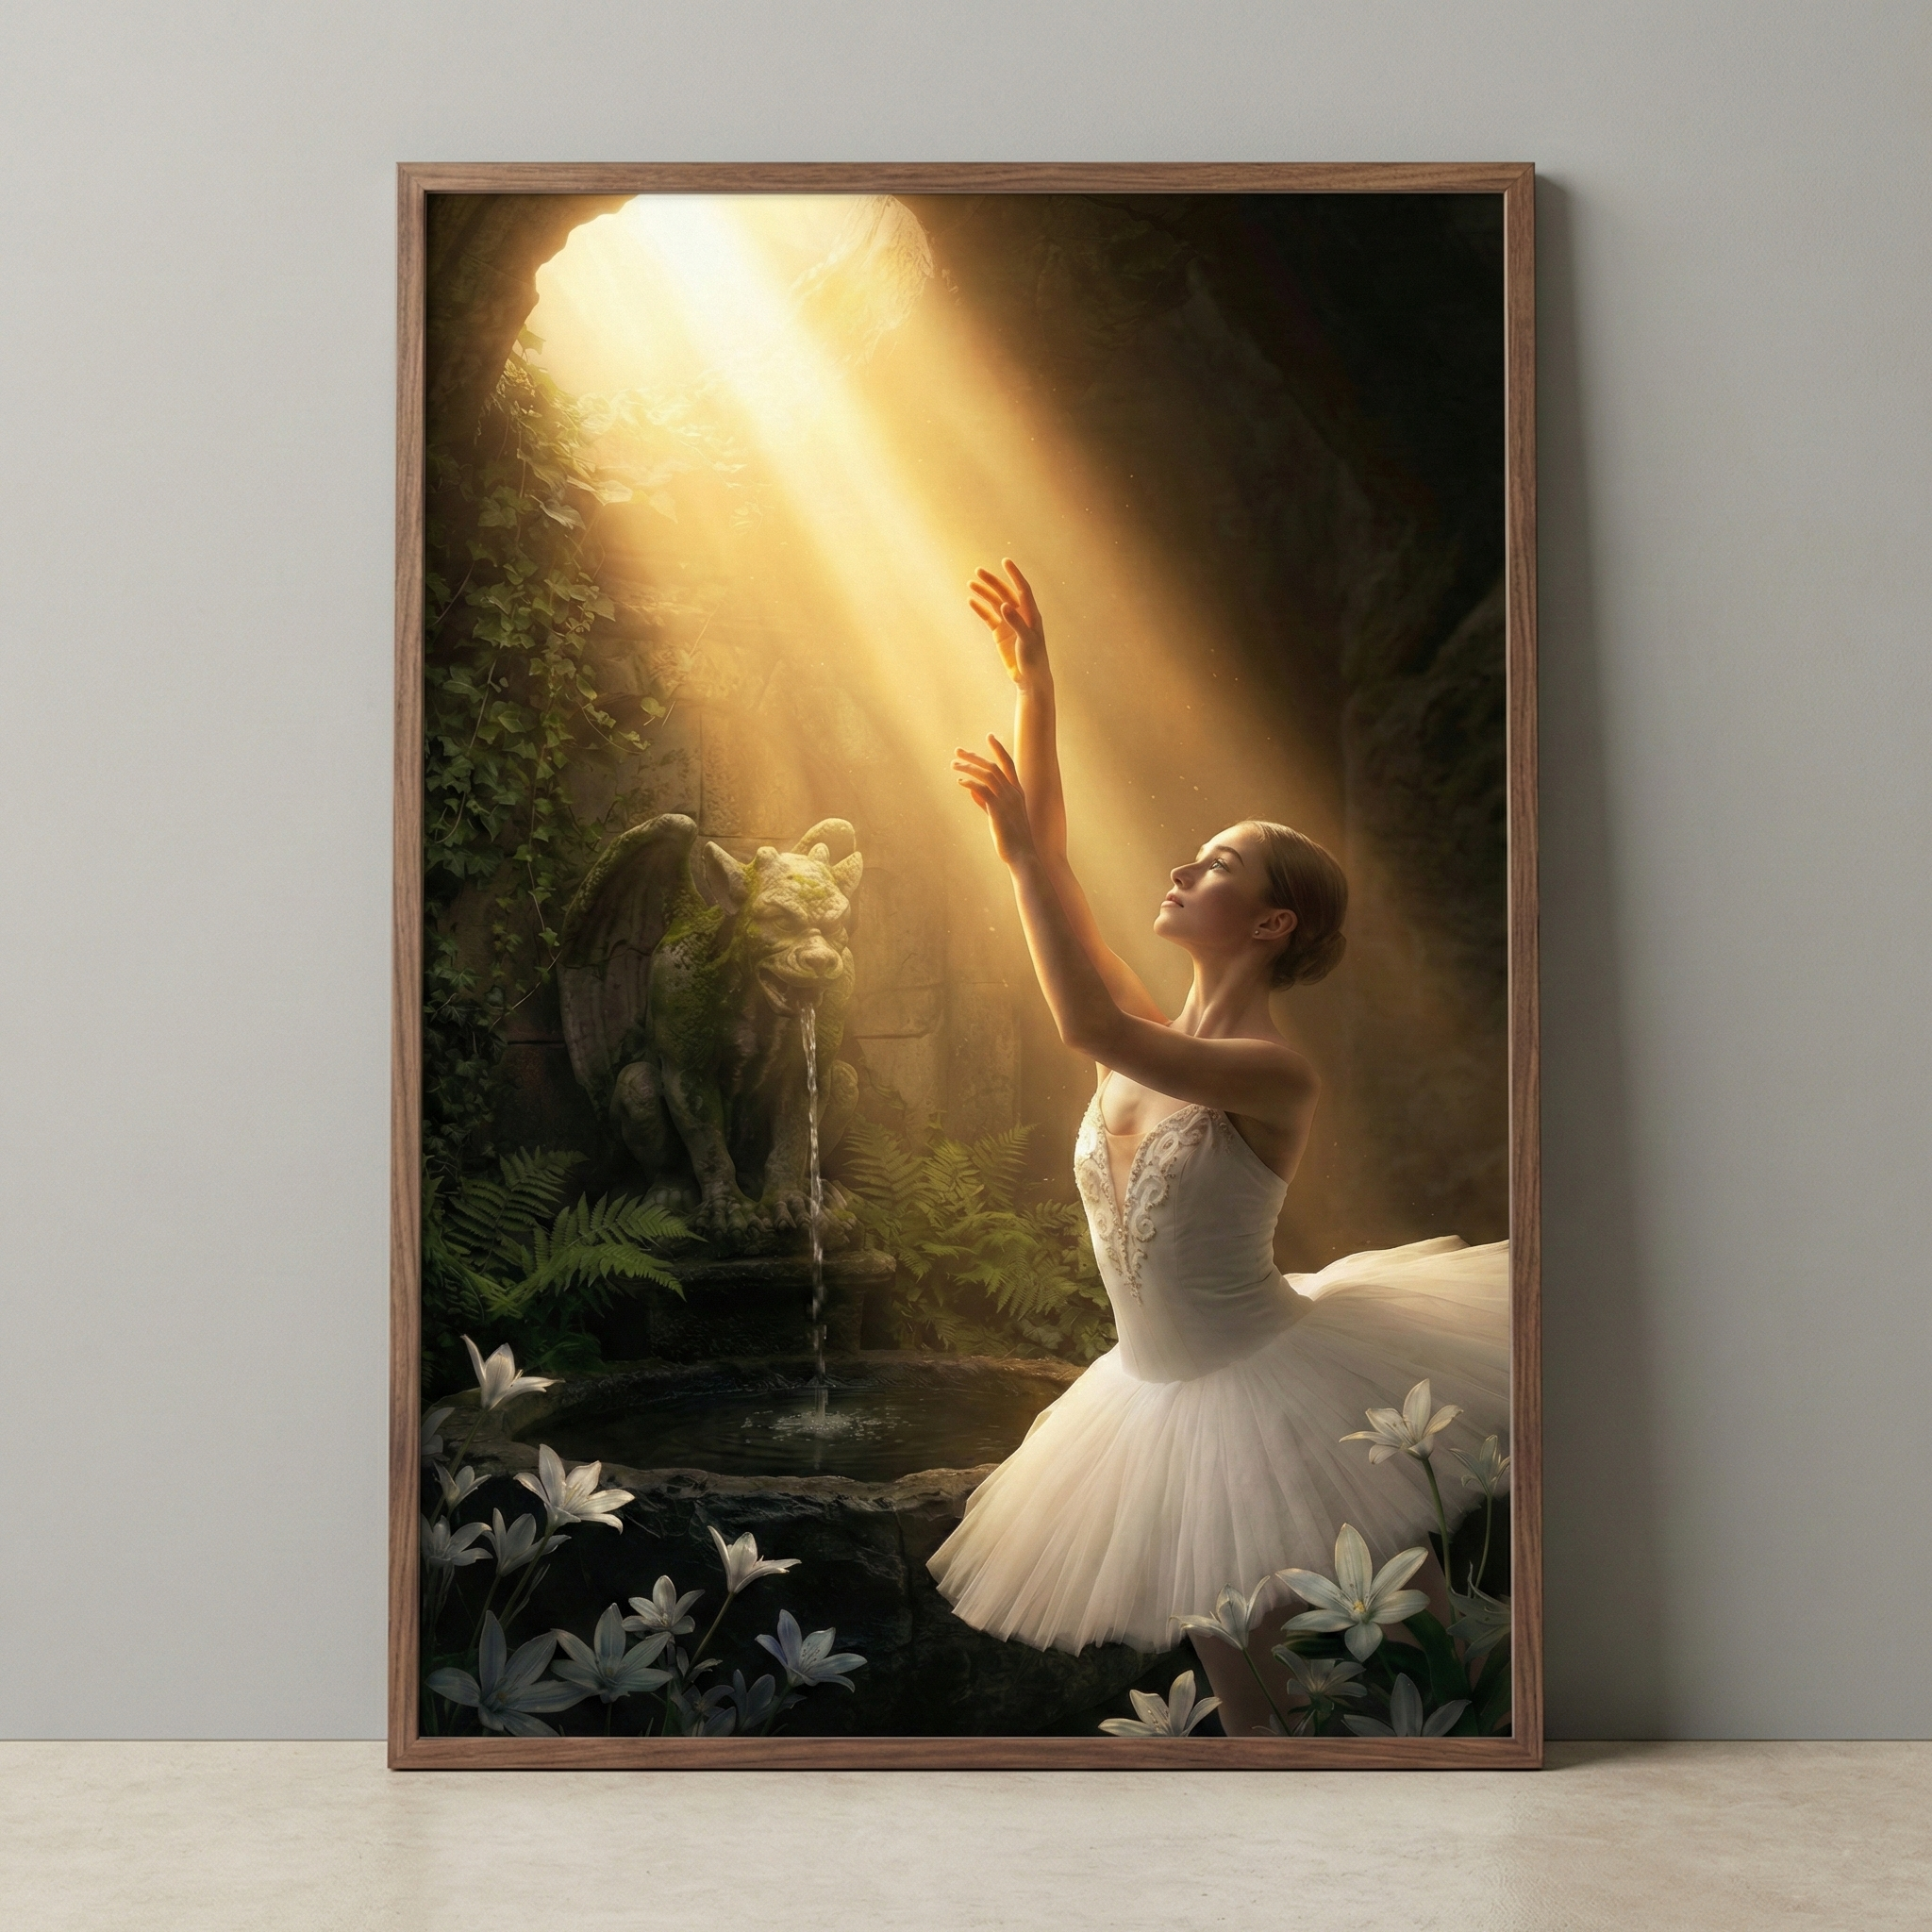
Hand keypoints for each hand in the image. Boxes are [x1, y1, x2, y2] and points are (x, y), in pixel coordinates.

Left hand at [953, 735, 1036, 864]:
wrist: (1022, 855)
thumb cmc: (1011, 839)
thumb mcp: (998, 817)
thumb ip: (986, 802)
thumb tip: (972, 790)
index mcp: (1017, 792)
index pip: (1008, 764)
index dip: (999, 749)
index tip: (989, 736)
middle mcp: (1013, 792)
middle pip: (993, 765)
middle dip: (974, 756)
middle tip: (958, 751)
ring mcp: (1007, 799)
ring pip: (987, 774)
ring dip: (968, 766)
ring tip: (954, 765)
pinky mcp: (998, 808)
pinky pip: (982, 788)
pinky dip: (970, 782)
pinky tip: (960, 782)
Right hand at [967, 559, 1049, 689]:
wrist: (1029, 678)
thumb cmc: (1034, 659)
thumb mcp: (1027, 640)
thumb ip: (1016, 622)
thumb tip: (1004, 605)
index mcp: (1031, 614)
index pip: (1022, 589)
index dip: (1014, 575)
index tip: (1005, 562)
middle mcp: (1020, 615)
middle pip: (1004, 593)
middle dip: (992, 582)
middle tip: (978, 571)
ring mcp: (1008, 623)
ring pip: (994, 603)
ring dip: (984, 593)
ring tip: (970, 583)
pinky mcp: (1000, 633)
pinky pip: (988, 617)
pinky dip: (980, 609)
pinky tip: (971, 601)